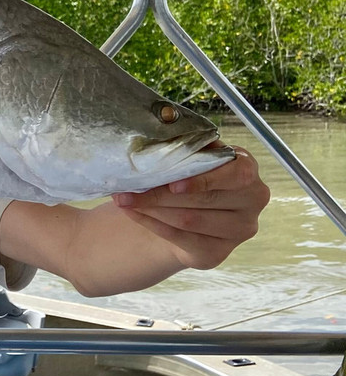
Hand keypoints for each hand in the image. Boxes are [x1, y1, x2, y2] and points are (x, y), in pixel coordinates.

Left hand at [111, 145, 269, 269]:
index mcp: (247, 169)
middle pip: (203, 200)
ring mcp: (238, 230)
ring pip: (188, 220)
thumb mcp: (191, 156)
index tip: (173, 184)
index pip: (236, 174)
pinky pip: (180, 238)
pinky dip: (151, 224)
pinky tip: (132, 213)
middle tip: (124, 189)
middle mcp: (251, 200)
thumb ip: (186, 145)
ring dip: (150, 209)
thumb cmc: (188, 177)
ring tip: (123, 200)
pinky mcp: (217, 252)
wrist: (185, 213)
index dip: (205, 180)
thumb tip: (163, 123)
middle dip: (159, 194)